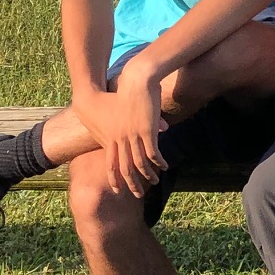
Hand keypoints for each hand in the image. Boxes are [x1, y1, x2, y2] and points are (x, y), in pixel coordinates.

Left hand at [76, 76, 166, 197]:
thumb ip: (132, 123)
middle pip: (124, 167)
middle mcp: (120, 138)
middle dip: (131, 183)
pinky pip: (152, 152)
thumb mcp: (126, 110)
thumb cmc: (129, 91)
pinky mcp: (146, 130)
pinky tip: (164, 166)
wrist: (135, 79)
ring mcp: (132, 135)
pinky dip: (158, 162)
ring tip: (156, 181)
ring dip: (148, 175)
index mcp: (112, 135)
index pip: (110, 163)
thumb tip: (145, 129)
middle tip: (137, 194)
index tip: (117, 189)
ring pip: (139, 162)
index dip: (114, 177)